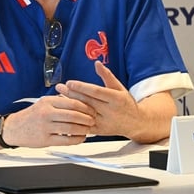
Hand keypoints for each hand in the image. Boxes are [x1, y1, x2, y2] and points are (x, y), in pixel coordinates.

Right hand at [2, 94, 95, 147]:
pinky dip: (77, 140)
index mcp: (47, 102)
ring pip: (72, 128)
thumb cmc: (30, 116)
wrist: (13, 128)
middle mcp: (46, 113)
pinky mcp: (45, 139)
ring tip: (88, 129)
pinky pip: (67, 140)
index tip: (92, 110)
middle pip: (74, 115)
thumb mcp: (42, 104)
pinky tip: (81, 138)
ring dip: (84, 130)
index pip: (72, 102)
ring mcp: (45, 127)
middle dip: (87, 119)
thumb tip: (79, 101)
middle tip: (93, 120)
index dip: (86, 107)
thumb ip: (59, 102)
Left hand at [55, 61, 175, 142]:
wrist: (135, 123)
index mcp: (116, 99)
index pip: (96, 92)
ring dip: (70, 106)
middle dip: (71, 94)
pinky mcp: (99, 131)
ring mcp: (104, 122)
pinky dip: (73, 119)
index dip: (82, 87)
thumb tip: (97, 63)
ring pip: (84, 114)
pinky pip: (83, 125)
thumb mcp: (119, 87)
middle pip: (87, 102)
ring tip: (58, 97)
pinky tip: (64, 112)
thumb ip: (107, 76)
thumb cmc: (125, 103)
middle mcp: (110, 111)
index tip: (69, 82)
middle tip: (59, 87)